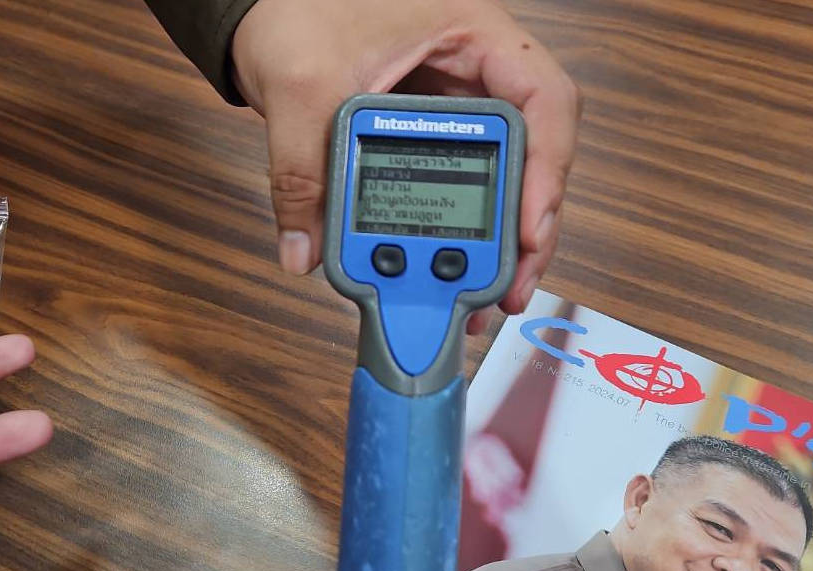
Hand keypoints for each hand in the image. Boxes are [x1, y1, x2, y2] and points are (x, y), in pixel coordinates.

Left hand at [232, 0, 580, 329]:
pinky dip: (458, 234)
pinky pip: (459, 188)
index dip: (548, 168)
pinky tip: (447, 273)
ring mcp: (458, 110)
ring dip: (497, 244)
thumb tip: (305, 251)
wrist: (264, 13)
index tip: (529, 230)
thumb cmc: (297, 12)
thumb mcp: (301, 88)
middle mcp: (479, 74)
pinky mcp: (432, 140)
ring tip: (482, 300)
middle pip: (533, 156)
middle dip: (527, 230)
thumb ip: (301, 171)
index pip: (544, 100)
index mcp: (474, 36)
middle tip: (507, 291)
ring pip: (503, 180)